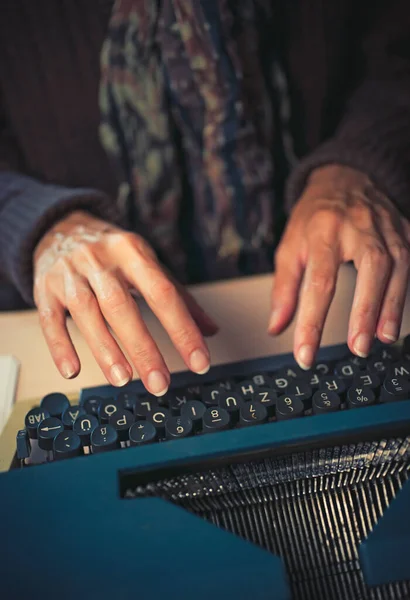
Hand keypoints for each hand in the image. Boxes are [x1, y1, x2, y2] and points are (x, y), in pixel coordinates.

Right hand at [33, 211, 217, 393]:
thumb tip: (210, 331)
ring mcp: (69, 273)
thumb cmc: (112, 254)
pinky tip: (72, 370)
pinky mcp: (44, 287)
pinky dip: (60, 346)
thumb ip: (179, 297)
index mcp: (133, 252)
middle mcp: (100, 261)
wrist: (61, 227)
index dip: (182, 329)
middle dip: (143, 347)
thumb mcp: (147, 264)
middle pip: (122, 305)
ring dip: (105, 348)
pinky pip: (50, 318)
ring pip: (86, 312)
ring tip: (123, 378)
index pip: (163, 292)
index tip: (198, 361)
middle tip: (159, 383)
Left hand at [268, 165, 409, 368]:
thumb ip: (284, 289)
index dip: (312, 321)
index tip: (306, 353)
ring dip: (391, 306)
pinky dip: (404, 293)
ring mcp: (386, 228)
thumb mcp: (289, 246)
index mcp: (323, 231)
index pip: (319, 282)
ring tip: (381, 338)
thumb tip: (276, 327)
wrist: (344, 178)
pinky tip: (396, 318)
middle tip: (357, 347)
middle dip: (364, 311)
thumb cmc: (315, 217)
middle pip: (369, 268)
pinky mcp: (404, 231)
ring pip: (397, 266)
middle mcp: (358, 227)